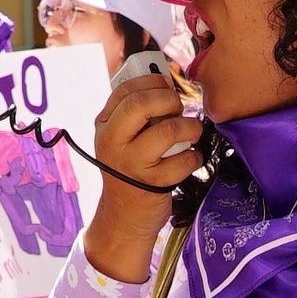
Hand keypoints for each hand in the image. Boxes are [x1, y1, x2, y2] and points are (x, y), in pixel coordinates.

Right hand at [81, 76, 198, 280]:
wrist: (124, 217)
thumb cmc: (130, 170)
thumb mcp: (122, 139)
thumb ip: (136, 113)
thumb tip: (166, 80)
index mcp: (103, 126)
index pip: (125, 90)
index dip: (152, 82)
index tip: (167, 88)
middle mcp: (112, 142)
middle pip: (141, 104)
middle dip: (168, 100)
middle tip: (179, 109)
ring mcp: (131, 163)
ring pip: (167, 130)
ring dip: (190, 127)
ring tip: (193, 133)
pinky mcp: (152, 183)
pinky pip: (182, 160)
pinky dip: (193, 157)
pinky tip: (190, 158)